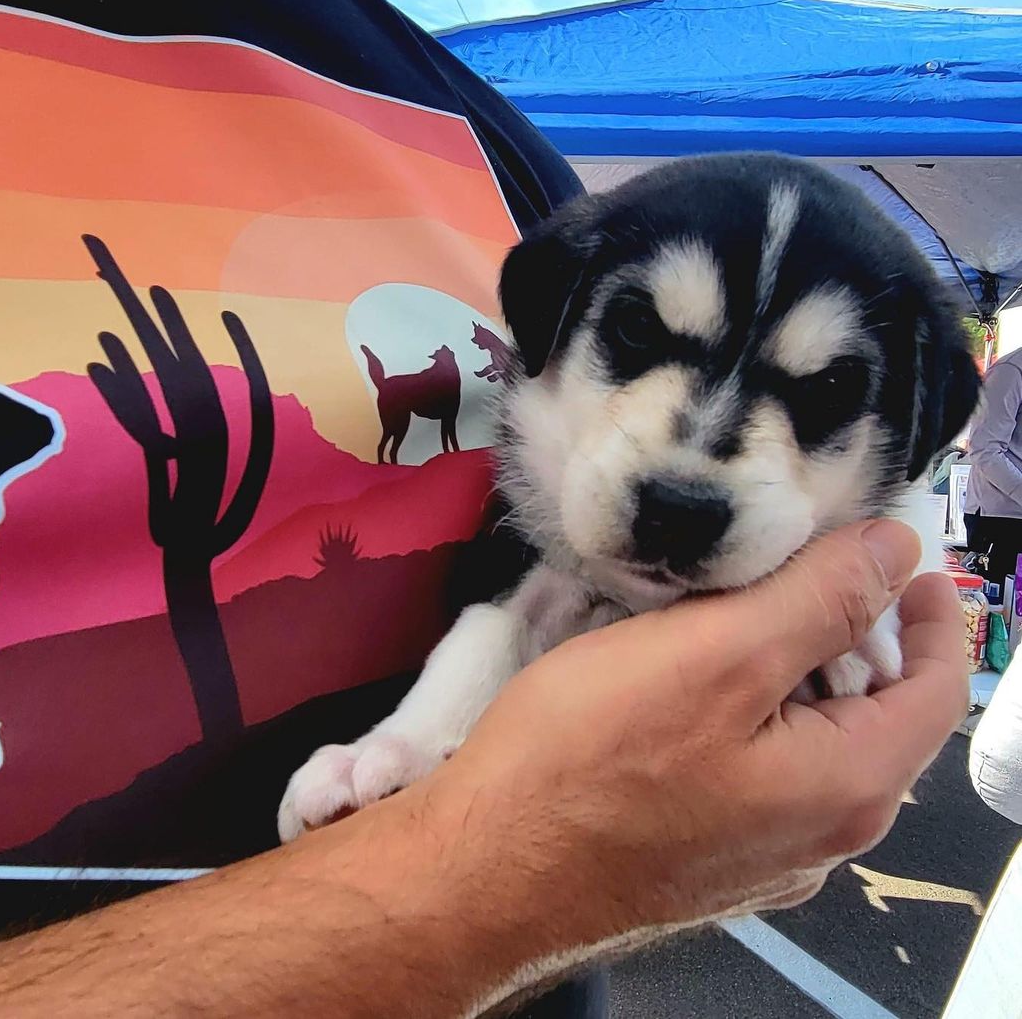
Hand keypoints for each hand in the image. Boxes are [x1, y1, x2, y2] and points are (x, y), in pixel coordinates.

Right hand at [419, 520, 967, 960]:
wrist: (484, 867)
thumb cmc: (586, 758)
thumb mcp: (713, 653)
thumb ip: (818, 598)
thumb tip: (896, 550)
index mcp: (845, 788)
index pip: (934, 689)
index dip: (928, 612)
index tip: (900, 557)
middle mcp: (819, 837)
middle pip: (872, 714)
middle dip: (847, 633)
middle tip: (793, 566)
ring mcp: (760, 854)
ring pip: (808, 741)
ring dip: (789, 671)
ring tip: (731, 613)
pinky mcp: (705, 853)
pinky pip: (758, 770)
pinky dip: (747, 713)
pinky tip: (689, 684)